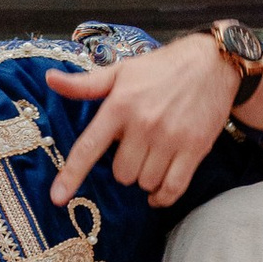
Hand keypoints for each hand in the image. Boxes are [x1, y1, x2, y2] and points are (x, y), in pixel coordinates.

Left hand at [45, 33, 239, 208]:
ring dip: (144, 178)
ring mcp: (171, 138)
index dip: (71, 175)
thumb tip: (50, 80)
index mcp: (120, 105)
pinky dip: (162, 197)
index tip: (56, 198)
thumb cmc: (161, 68)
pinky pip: (173, 188)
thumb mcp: (121, 71)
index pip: (89, 147)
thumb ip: (85, 84)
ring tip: (151, 158)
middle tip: (135, 149)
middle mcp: (144, 124)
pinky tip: (157, 194)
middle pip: (121, 173)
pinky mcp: (195, 149)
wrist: (213, 63)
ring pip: (145, 182)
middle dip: (124, 167)